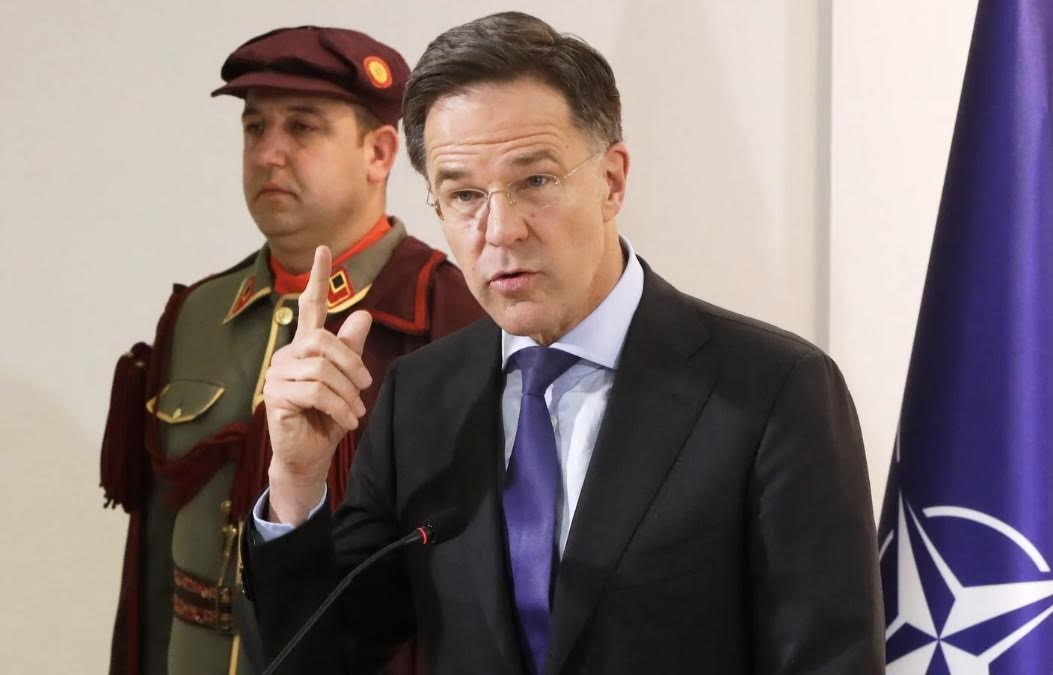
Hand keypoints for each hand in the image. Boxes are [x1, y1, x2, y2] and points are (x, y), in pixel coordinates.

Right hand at [263, 246, 372, 523]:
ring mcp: (278, 375)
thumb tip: (364, 314)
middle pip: (324, 341)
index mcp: (305, 347)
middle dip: (352, 364)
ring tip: (355, 412)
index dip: (317, 278)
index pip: (309, 306)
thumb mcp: (347, 382)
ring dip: (347, 393)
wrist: (309, 456)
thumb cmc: (326, 418)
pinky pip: (315, 391)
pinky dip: (338, 407)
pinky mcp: (276, 396)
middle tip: (366, 388)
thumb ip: (351, 349)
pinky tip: (346, 421)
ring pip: (322, 369)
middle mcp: (288, 355)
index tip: (325, 249)